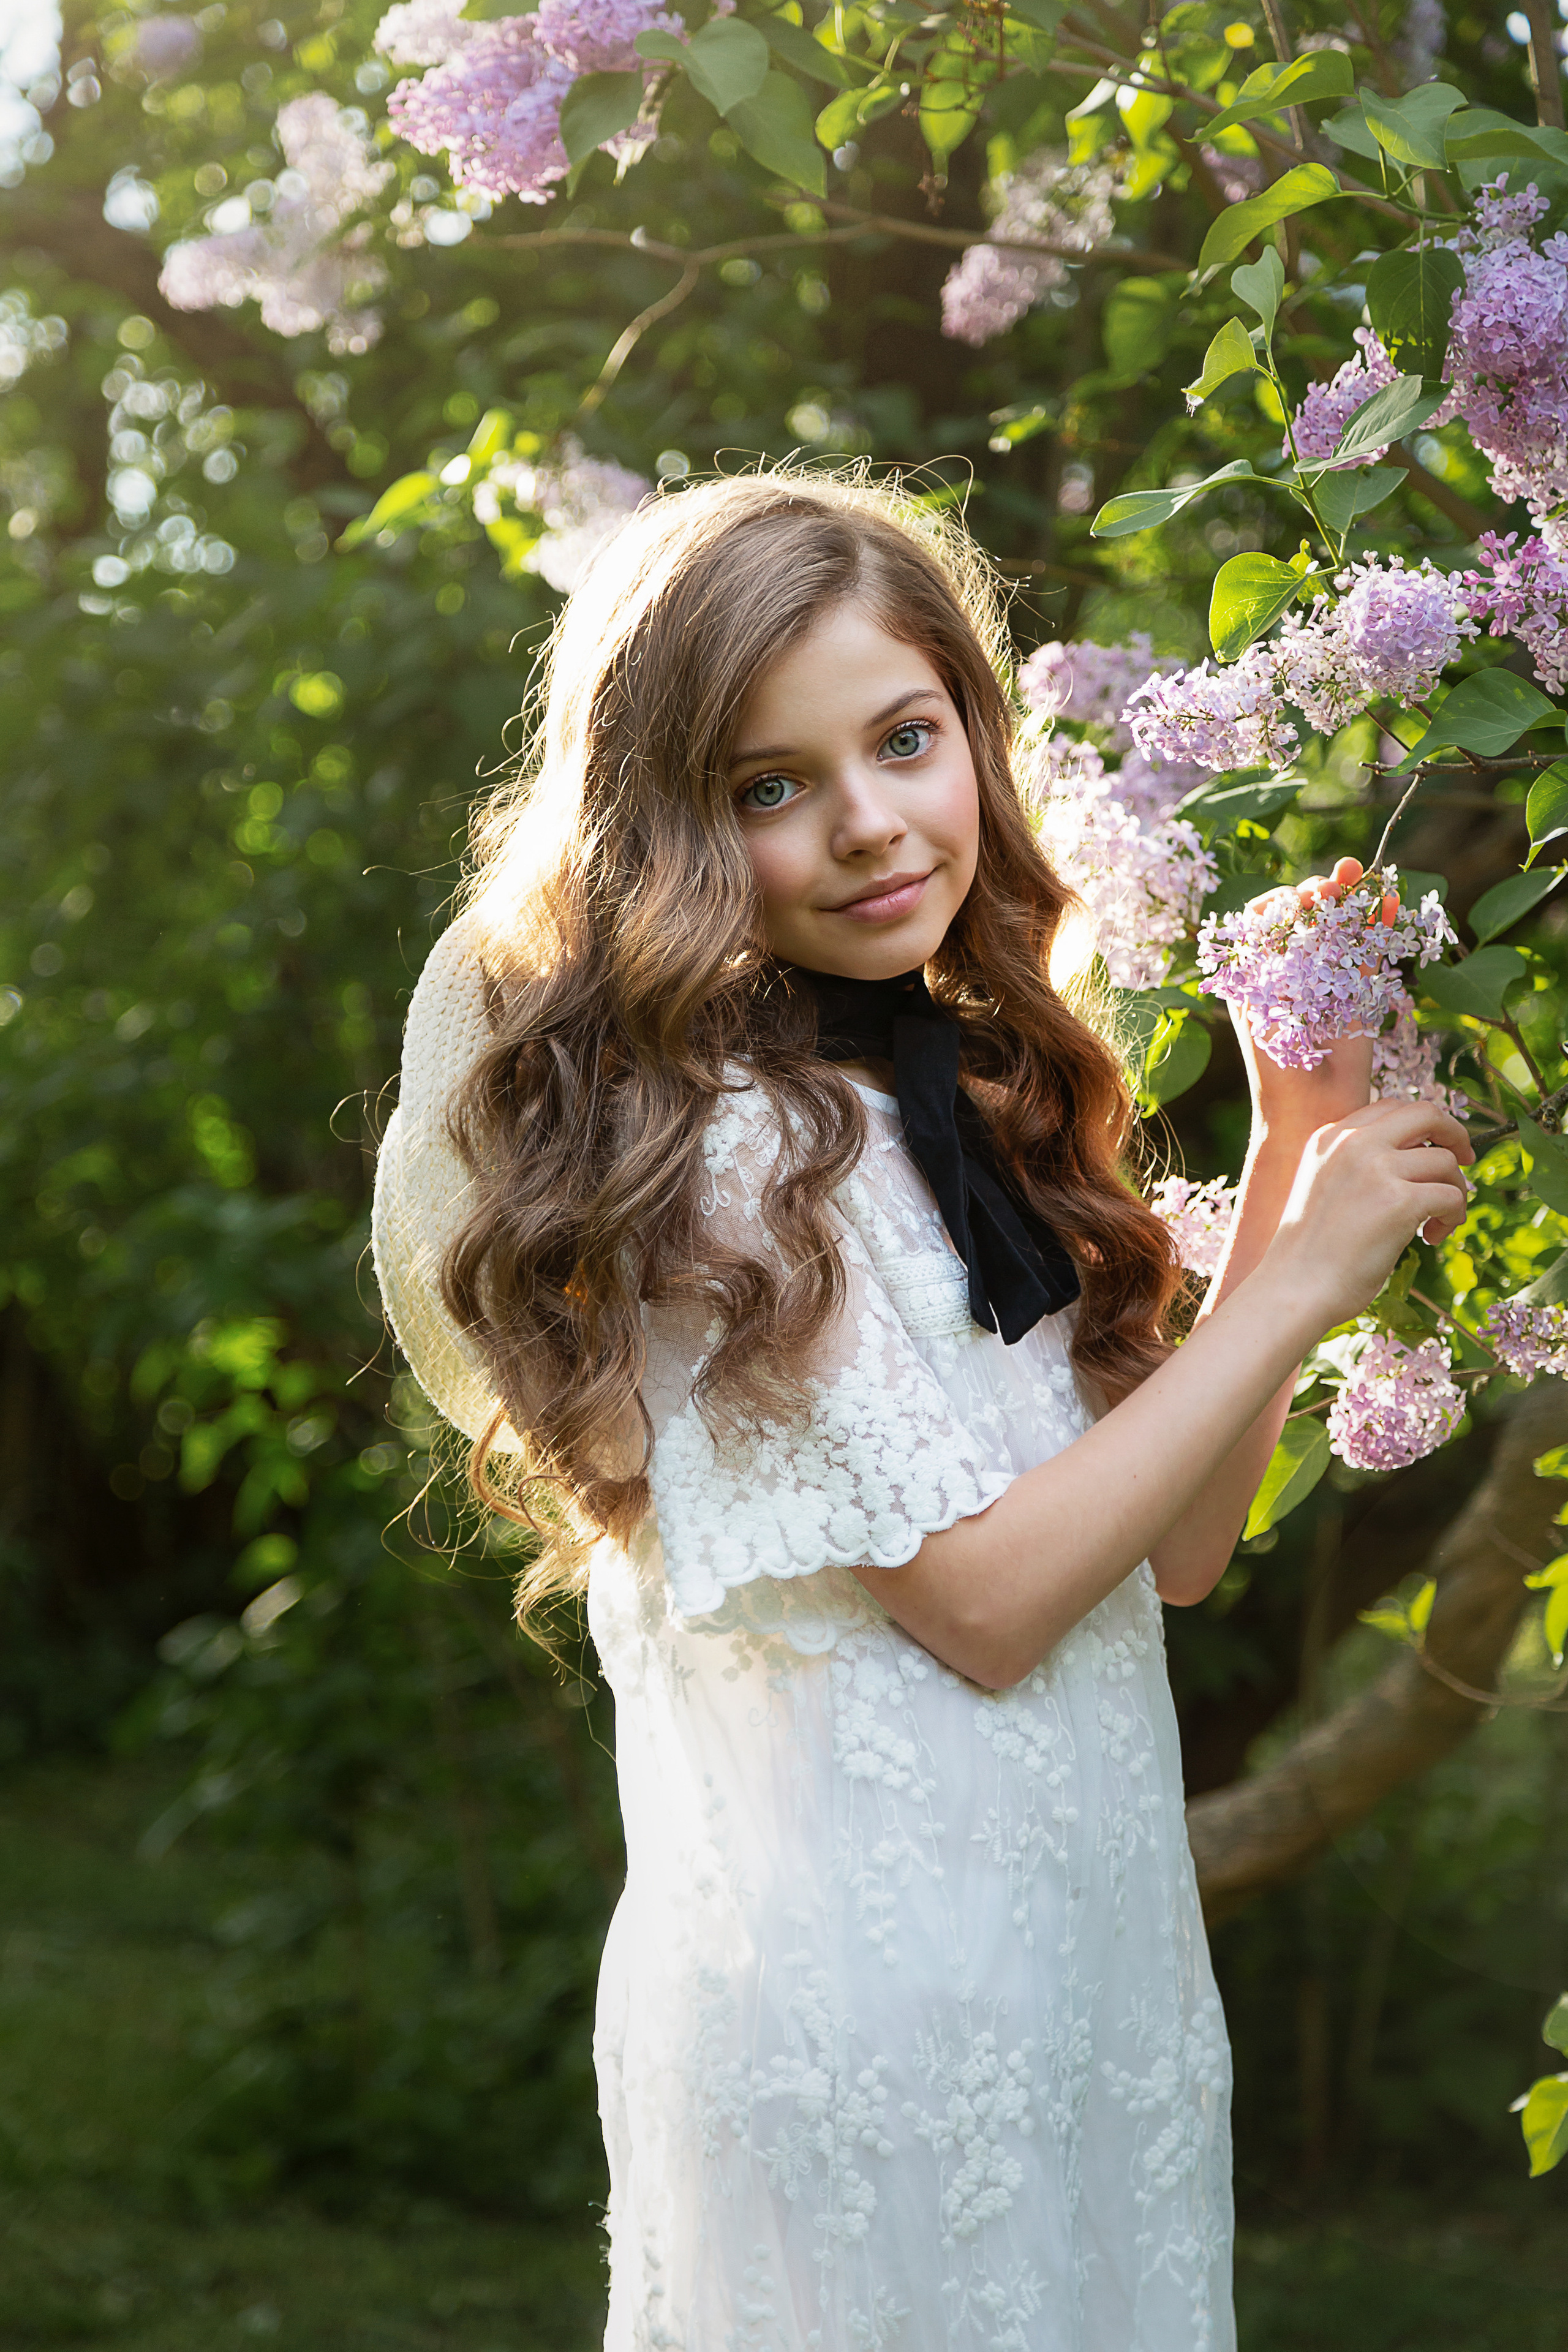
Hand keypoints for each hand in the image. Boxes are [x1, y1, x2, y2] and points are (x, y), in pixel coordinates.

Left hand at [1230, 857, 1395, 1137]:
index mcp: (1258, 972)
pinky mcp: (1361, 993)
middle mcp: (1292, 970)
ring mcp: (1328, 978)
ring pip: (1342, 928)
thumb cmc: (1277, 1064)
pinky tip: (1388, 903)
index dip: (1282, 903)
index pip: (1265, 919)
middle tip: (1332, 886)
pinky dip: (1379, 926)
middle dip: (1320, 893)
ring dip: (1353, 899)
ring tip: (1363, 873)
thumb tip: (1293, 912)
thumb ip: (1282, 960)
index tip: (1298, 901)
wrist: (1311, 1113)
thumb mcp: (1268, 1004)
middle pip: (1308, 916)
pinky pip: (1371, 951)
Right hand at [1265, 1096, 1474, 1331]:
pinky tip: (1430, 1238)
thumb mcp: (1325, 1185)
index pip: (1392, 1107)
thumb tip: (1419, 1153)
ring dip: (1454, 1191)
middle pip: (1426, 1113)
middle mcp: (1353, 1143)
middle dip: (1455, 1135)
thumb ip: (1358, 1162)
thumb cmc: (1311, 1251)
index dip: (1425, 1125)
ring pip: (1445, 1161)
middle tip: (1467, 1163)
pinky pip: (1451, 1196)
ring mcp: (1376, 1169)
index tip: (1438, 1146)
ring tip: (1435, 1223)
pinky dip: (1452, 1218)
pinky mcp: (1399, 1201)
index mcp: (1330, 1137)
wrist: (1295, 1288)